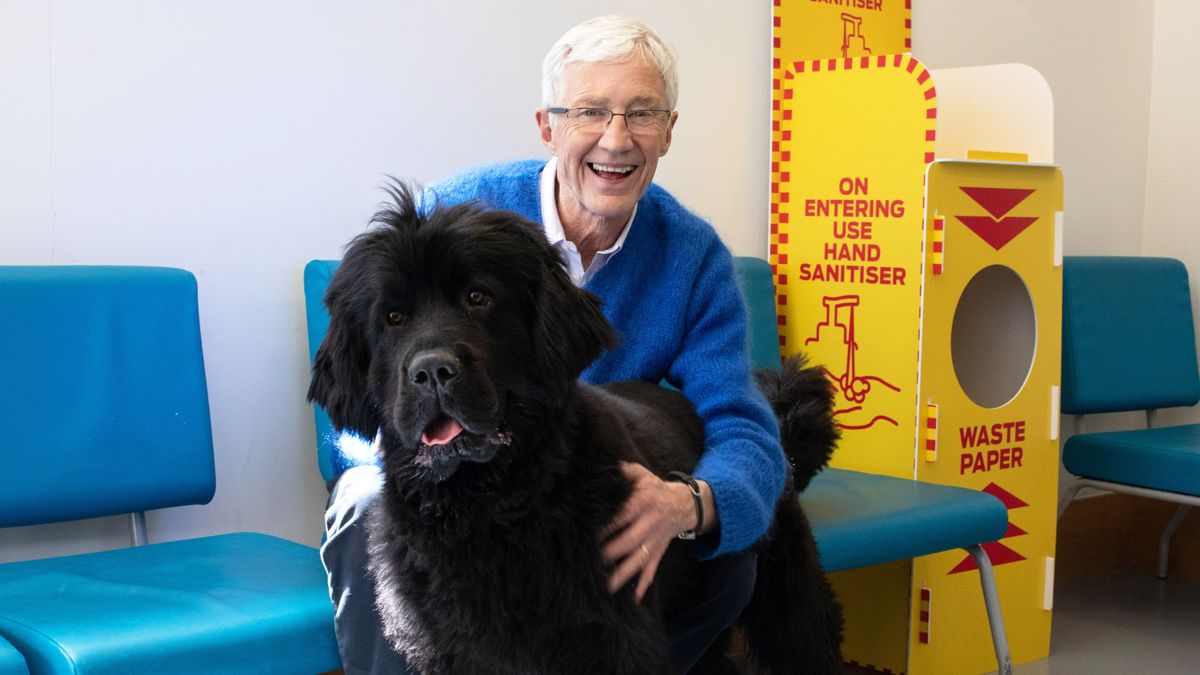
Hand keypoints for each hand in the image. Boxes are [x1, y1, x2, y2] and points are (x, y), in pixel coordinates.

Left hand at [600, 461, 697, 601]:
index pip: (622, 516)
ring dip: (623, 575)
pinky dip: (642, 586)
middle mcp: (649, 524)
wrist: (685, 504)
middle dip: (610, 554)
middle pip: (628, 542)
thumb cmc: (656, 489)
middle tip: (591, 564)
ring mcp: (655, 541)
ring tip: (606, 587)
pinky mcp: (659, 552)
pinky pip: (651, 571)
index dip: (606, 527)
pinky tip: (633, 599)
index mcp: (643, 503)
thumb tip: (610, 466)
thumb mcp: (643, 475)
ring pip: (638, 560)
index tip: (588, 536)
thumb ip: (626, 471)